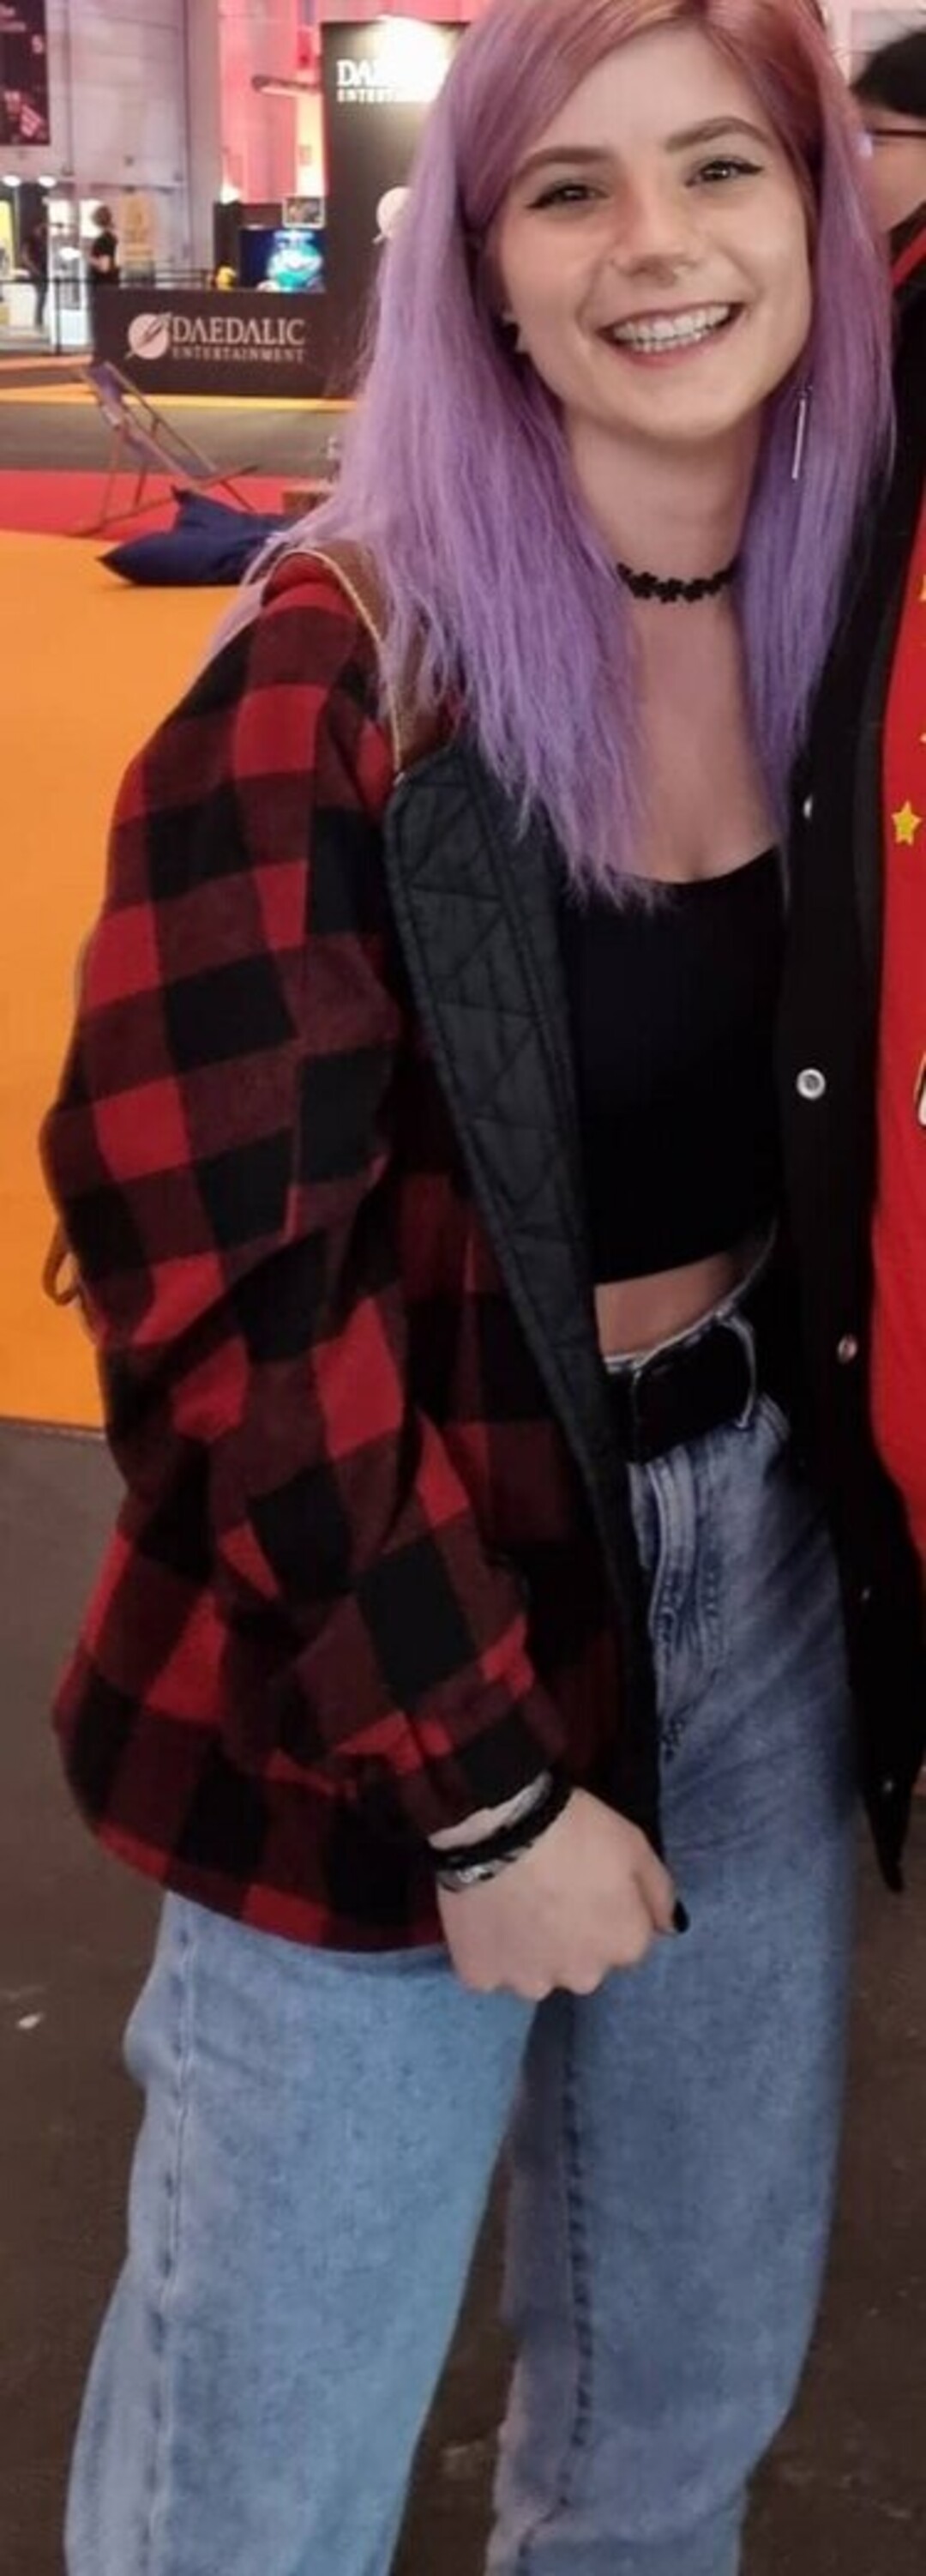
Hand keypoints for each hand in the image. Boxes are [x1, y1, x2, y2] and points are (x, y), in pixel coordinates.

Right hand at [436, 1789, 676, 2001]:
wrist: (501, 1825)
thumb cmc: (577, 1830)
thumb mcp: (636, 1846)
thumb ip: (660, 1893)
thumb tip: (671, 1927)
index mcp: (625, 1946)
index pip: (625, 1941)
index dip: (606, 1912)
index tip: (585, 1884)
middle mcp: (583, 1977)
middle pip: (581, 1963)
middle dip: (570, 1939)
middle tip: (548, 1894)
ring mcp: (529, 1982)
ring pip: (535, 1971)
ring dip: (529, 1950)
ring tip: (512, 1904)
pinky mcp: (481, 1977)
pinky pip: (491, 1969)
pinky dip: (489, 1950)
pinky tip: (484, 1916)